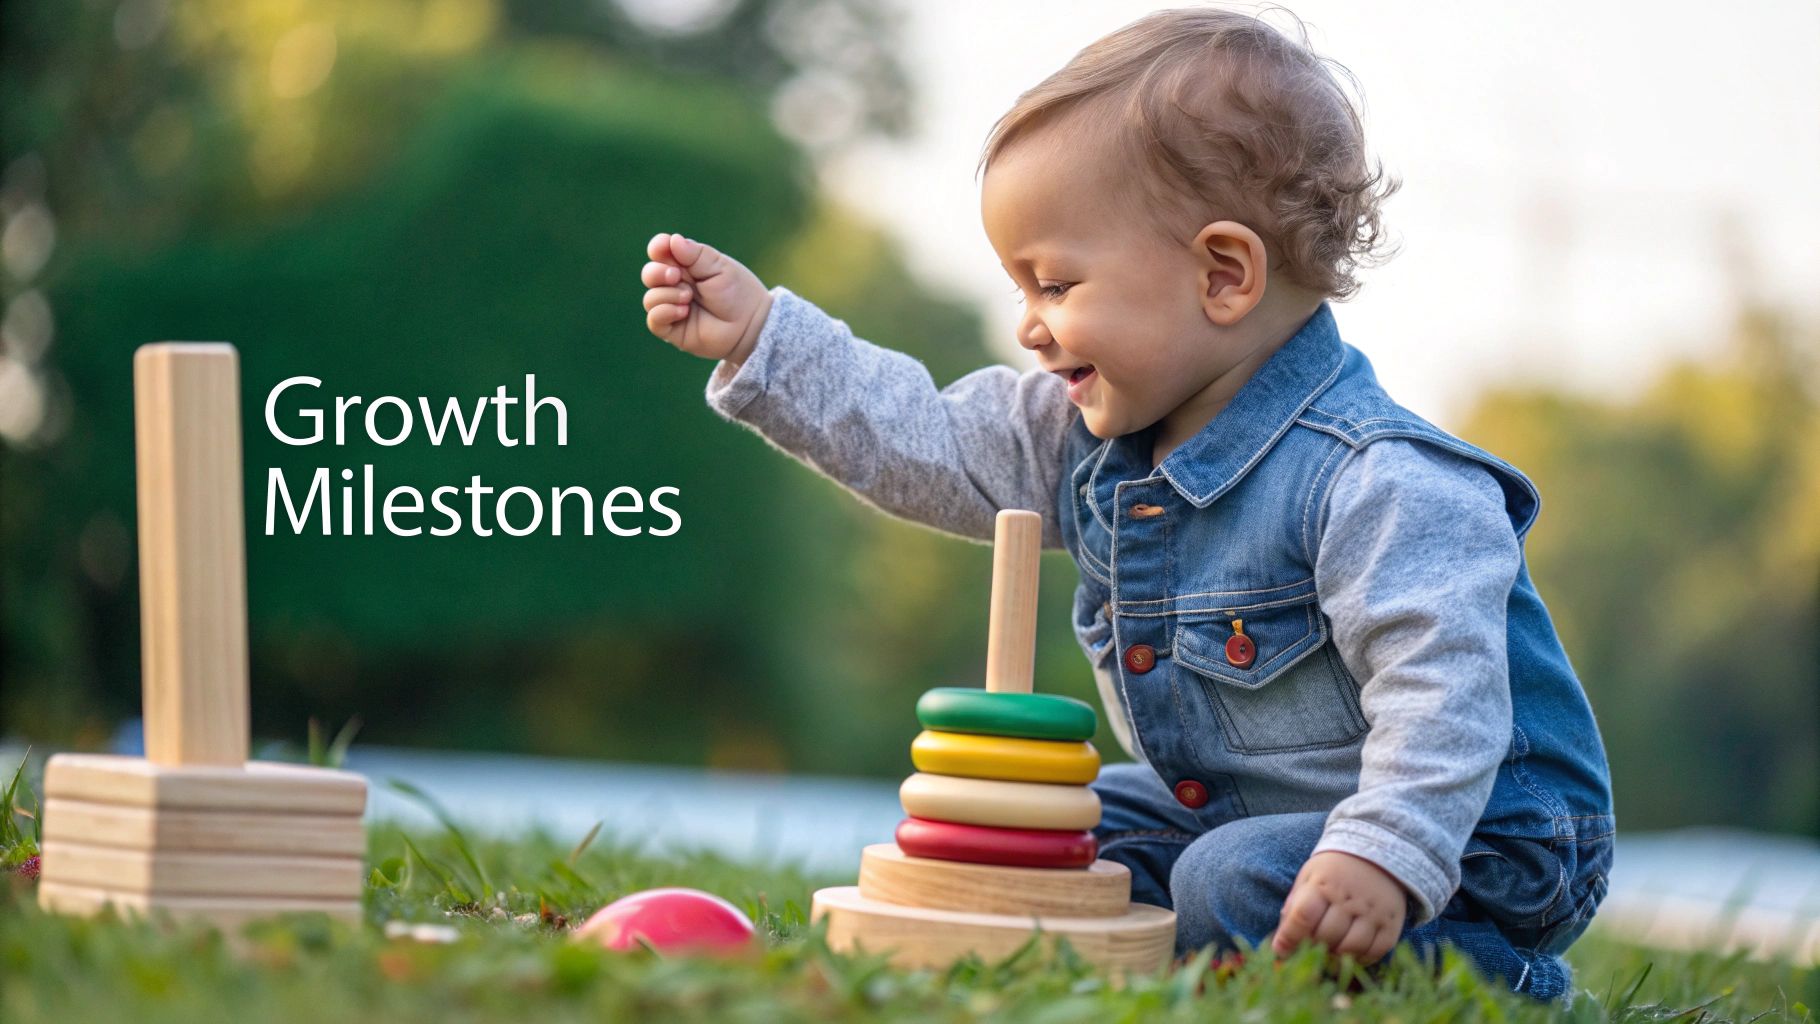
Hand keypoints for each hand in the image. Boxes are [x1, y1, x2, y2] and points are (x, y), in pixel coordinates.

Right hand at [642, 232, 773, 364]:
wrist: (751, 324)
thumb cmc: (737, 292)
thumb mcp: (718, 266)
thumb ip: (695, 254)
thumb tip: (672, 240)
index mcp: (685, 265)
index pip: (660, 252)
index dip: (657, 248)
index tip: (663, 247)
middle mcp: (675, 286)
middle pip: (649, 274)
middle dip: (658, 272)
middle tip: (676, 276)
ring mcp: (672, 307)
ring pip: (650, 298)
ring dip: (667, 294)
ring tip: (688, 298)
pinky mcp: (673, 329)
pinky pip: (654, 320)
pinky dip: (664, 312)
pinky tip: (683, 311)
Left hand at [1271, 851, 1405, 964]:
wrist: (1377, 854)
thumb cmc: (1334, 871)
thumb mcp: (1309, 877)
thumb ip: (1294, 906)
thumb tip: (1281, 939)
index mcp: (1323, 885)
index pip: (1303, 916)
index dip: (1289, 937)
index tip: (1280, 950)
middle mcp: (1349, 899)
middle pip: (1327, 936)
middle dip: (1313, 948)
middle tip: (1308, 951)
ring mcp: (1373, 912)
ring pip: (1351, 948)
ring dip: (1336, 958)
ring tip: (1328, 955)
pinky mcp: (1391, 924)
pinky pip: (1376, 951)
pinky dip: (1361, 960)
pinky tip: (1350, 955)